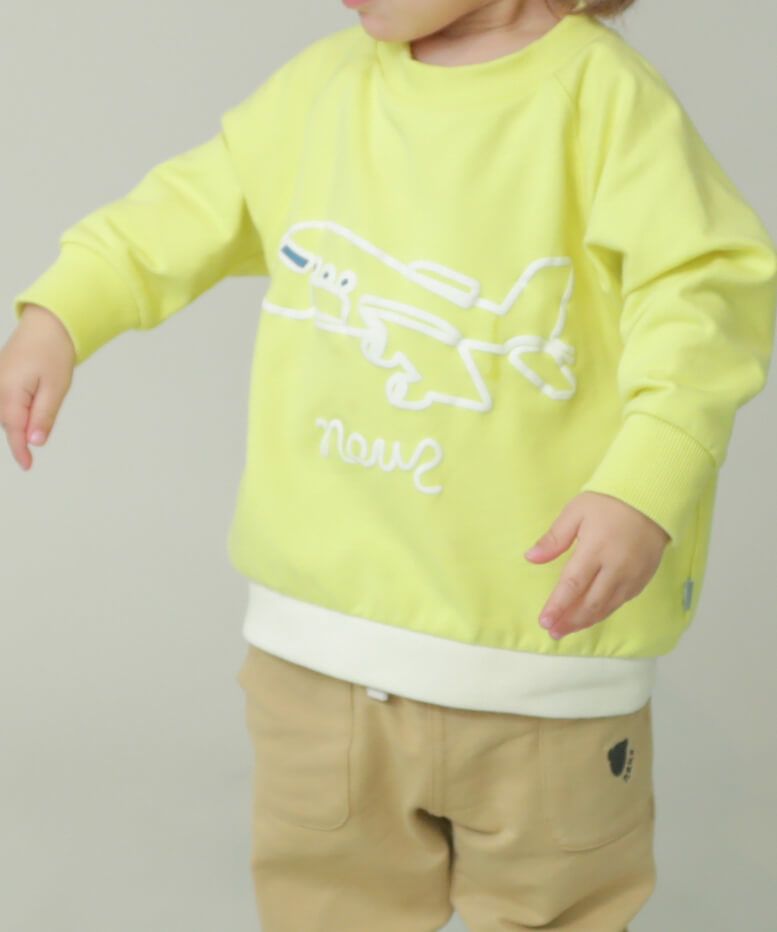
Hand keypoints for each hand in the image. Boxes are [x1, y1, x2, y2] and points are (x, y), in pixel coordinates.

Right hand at [0, 304, 75, 469]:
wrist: (47, 326)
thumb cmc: (53, 354)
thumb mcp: (55, 388)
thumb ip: (43, 416)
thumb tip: (34, 441)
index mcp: (10, 391)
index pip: (14, 429)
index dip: (20, 450)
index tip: (27, 466)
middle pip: (9, 422)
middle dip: (20, 436)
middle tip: (32, 448)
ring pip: (6, 413)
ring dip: (18, 422)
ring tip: (35, 414)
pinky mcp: (0, 378)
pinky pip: (5, 402)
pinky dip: (14, 411)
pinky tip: (29, 406)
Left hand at [524, 491, 670, 640]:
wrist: (651, 498)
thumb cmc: (608, 502)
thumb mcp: (575, 512)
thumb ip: (553, 539)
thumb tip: (530, 558)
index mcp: (595, 550)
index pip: (572, 586)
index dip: (557, 606)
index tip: (544, 621)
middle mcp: (616, 567)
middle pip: (590, 603)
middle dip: (570, 620)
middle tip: (553, 632)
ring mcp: (632, 575)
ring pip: (607, 607)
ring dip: (586, 621)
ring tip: (567, 629)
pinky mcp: (643, 578)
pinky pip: (621, 602)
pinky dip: (604, 612)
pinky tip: (591, 616)